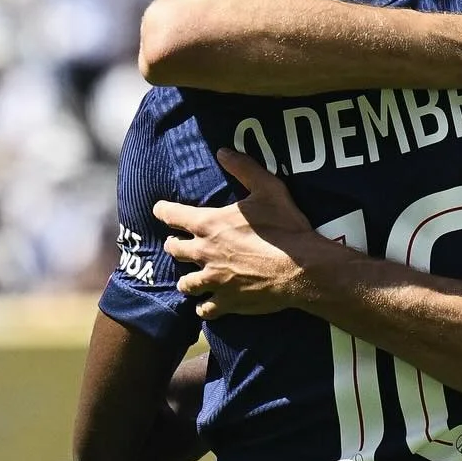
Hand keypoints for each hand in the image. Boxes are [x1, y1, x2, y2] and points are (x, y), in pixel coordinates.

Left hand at [154, 150, 322, 318]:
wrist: (301, 268)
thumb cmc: (285, 228)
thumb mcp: (268, 189)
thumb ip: (244, 168)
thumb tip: (223, 151)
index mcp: (209, 225)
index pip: (172, 215)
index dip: (163, 211)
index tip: (160, 210)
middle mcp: (205, 253)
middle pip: (174, 250)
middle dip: (174, 245)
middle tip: (177, 244)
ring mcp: (214, 281)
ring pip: (185, 283)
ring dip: (186, 279)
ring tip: (191, 278)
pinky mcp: (227, 302)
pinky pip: (204, 309)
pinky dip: (203, 306)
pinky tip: (206, 305)